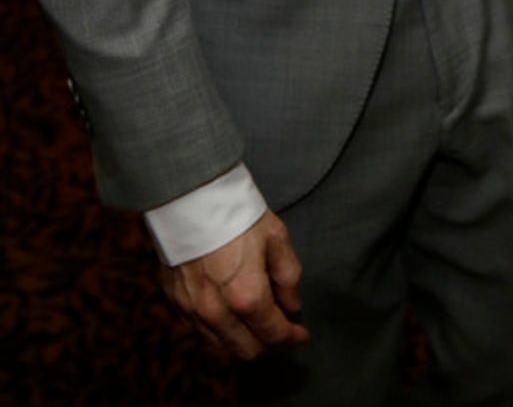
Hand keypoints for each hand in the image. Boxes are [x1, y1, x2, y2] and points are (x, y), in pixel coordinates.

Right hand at [160, 211, 308, 360]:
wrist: (190, 196)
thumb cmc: (236, 214)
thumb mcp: (276, 237)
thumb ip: (289, 277)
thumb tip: (292, 305)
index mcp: (247, 297)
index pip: (274, 335)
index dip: (292, 338)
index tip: (301, 335)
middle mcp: (217, 313)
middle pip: (247, 351)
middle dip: (268, 344)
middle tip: (280, 328)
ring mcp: (193, 310)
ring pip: (222, 346)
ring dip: (242, 340)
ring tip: (256, 321)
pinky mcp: (175, 301)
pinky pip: (200, 330)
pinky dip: (219, 329)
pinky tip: (229, 311)